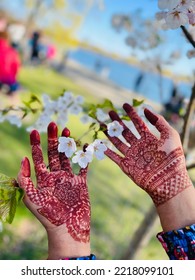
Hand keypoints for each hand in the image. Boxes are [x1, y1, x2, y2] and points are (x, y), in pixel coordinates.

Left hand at [17, 122, 90, 258]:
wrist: (67, 229)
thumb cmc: (47, 215)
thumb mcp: (31, 197)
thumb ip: (24, 178)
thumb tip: (23, 159)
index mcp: (43, 179)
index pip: (38, 157)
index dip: (35, 144)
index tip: (34, 131)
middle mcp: (56, 176)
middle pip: (53, 153)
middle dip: (52, 139)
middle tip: (53, 123)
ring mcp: (69, 178)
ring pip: (67, 157)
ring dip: (67, 144)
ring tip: (66, 130)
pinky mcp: (81, 182)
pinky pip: (83, 167)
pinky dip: (84, 156)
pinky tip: (85, 145)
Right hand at [102, 103, 192, 206]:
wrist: (168, 179)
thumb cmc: (172, 157)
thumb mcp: (170, 134)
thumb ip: (159, 120)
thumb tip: (145, 109)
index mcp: (149, 139)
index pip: (138, 123)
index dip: (132, 114)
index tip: (124, 104)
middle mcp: (139, 146)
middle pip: (126, 131)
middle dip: (118, 121)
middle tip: (110, 112)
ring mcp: (132, 156)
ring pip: (118, 142)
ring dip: (110, 134)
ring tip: (102, 124)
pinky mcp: (126, 166)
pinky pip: (114, 157)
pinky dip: (107, 152)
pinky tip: (101, 144)